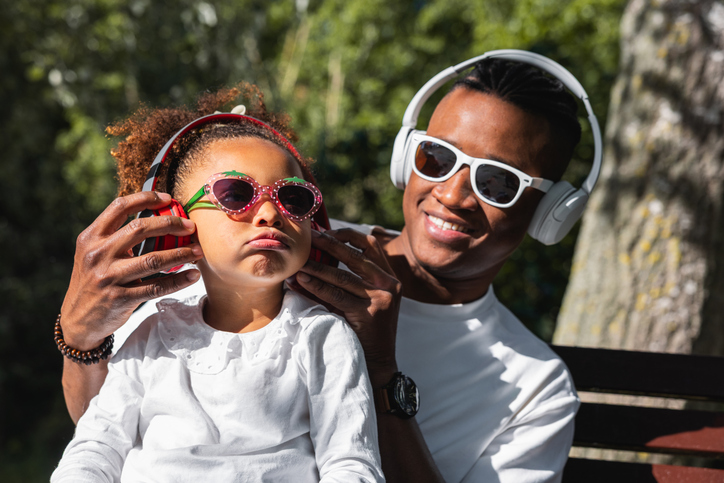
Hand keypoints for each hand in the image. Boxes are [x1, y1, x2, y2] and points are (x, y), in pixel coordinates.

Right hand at [60, 192, 203, 349]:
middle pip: (140, 229)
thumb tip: (157, 217)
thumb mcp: (94, 254)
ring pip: (153, 259)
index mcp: (91, 237)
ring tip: (197, 251)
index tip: (169, 199)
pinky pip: (157, 287)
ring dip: (181, 253)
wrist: (78, 319)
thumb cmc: (93, 280)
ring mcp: (109, 277)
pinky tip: (193, 276)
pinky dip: (178, 281)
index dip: (146, 199)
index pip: (120, 207)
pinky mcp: (121, 298)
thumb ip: (116, 236)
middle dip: (171, 224)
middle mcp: (98, 254)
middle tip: (191, 227)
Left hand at [292, 228, 401, 372]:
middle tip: (309, 236)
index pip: (370, 244)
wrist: (378, 364)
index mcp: (389, 277)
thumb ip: (349, 280)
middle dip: (329, 244)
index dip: (347, 235)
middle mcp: (389, 284)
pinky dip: (317, 287)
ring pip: (343, 277)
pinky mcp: (370, 314)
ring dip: (317, 267)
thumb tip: (315, 258)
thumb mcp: (363, 300)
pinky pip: (337, 296)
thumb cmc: (364, 331)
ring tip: (298, 262)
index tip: (326, 231)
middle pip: (356, 256)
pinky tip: (302, 281)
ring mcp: (382, 298)